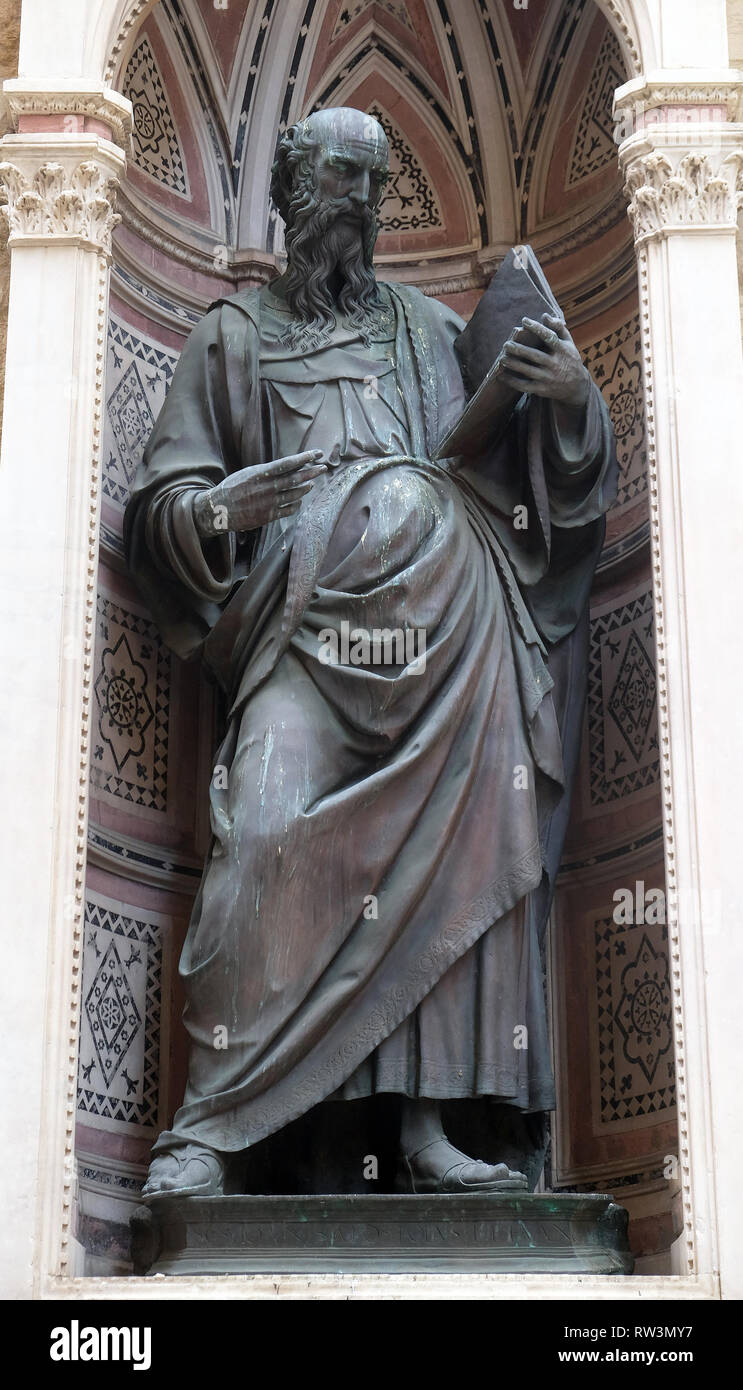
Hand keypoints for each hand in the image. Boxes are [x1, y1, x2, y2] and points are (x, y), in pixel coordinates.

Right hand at [193, 450, 326, 536]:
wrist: (219, 509)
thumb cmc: (233, 488)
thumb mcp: (248, 473)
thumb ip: (267, 472)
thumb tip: (288, 467)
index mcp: (261, 474)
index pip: (288, 464)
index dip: (305, 458)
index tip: (317, 453)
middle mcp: (267, 488)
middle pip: (296, 479)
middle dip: (312, 472)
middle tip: (323, 468)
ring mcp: (269, 503)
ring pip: (295, 495)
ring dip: (305, 488)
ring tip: (312, 484)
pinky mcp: (268, 516)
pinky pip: (288, 510)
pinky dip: (296, 504)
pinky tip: (298, 501)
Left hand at [499, 313, 589, 407]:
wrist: (577, 387)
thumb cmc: (569, 359)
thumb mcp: (569, 343)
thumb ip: (558, 328)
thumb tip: (545, 315)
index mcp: (562, 351)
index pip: (549, 337)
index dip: (537, 328)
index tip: (524, 320)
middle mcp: (555, 364)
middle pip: (535, 356)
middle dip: (520, 350)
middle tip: (506, 344)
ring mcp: (548, 378)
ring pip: (528, 371)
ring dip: (514, 365)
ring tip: (502, 359)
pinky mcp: (542, 389)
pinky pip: (525, 386)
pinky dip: (512, 382)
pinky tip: (502, 376)